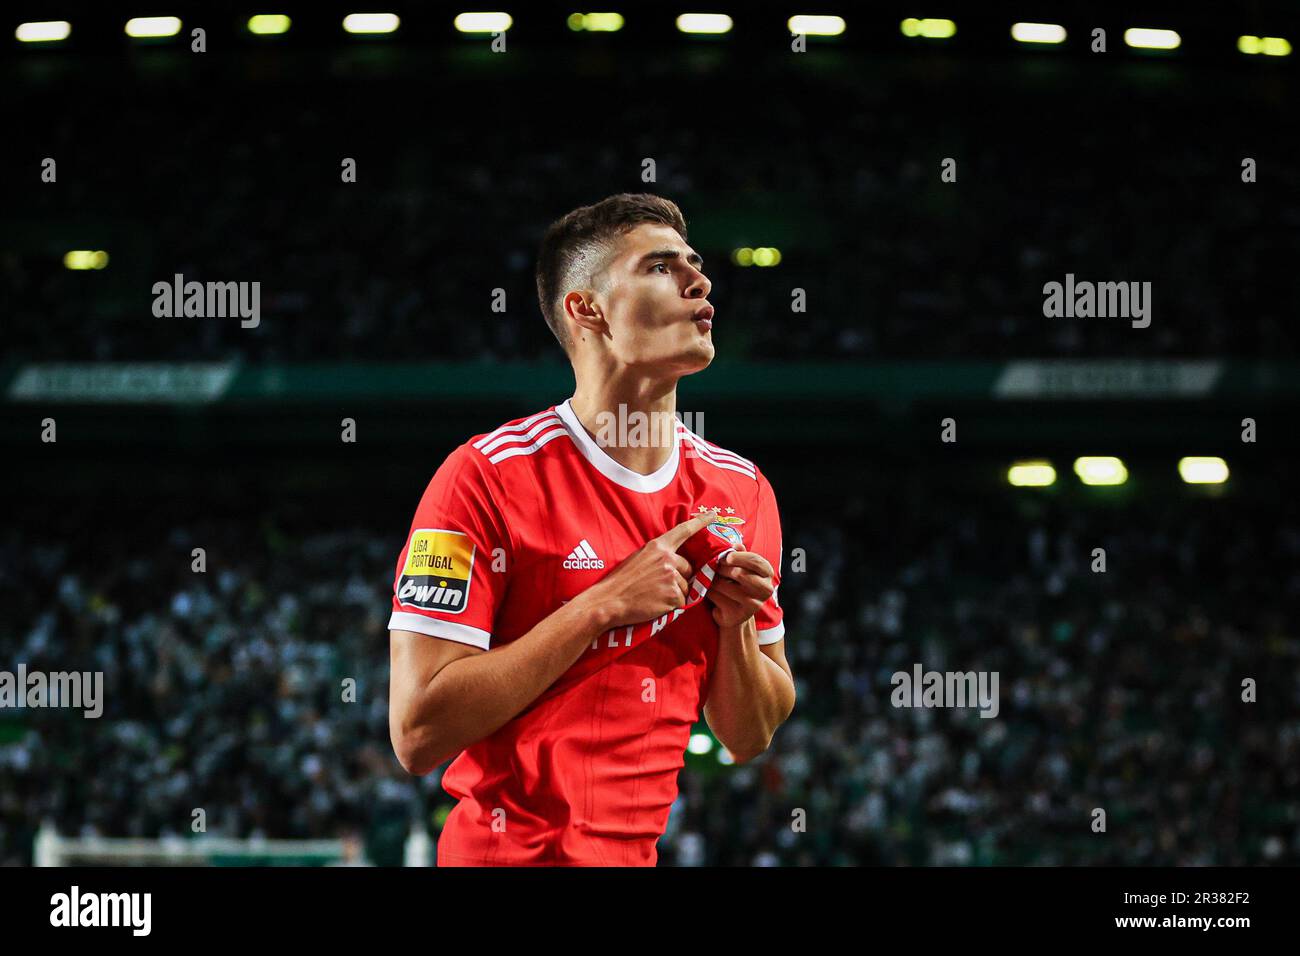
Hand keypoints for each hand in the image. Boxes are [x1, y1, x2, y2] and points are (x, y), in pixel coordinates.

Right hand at [584, 513, 714, 628]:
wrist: (609, 600)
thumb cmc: (622, 581)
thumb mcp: (639, 558)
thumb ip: (658, 556)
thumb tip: (675, 561)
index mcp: (658, 546)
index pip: (684, 531)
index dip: (700, 522)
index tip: (713, 514)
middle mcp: (667, 558)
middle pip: (688, 568)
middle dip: (680, 578)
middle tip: (658, 586)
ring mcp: (671, 576)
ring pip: (686, 586)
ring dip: (675, 593)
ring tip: (654, 595)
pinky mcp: (673, 594)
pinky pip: (681, 600)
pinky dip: (672, 605)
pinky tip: (656, 603)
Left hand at [707, 547, 774, 627]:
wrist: (734, 612)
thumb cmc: (737, 584)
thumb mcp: (742, 566)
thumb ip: (740, 554)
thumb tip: (736, 546)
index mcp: (767, 573)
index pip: (755, 561)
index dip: (738, 557)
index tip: (726, 557)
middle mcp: (764, 589)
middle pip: (739, 573)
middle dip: (722, 569)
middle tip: (716, 569)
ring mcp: (753, 604)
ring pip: (724, 585)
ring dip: (713, 580)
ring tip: (713, 581)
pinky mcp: (738, 614)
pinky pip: (716, 596)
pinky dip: (709, 592)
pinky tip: (712, 593)